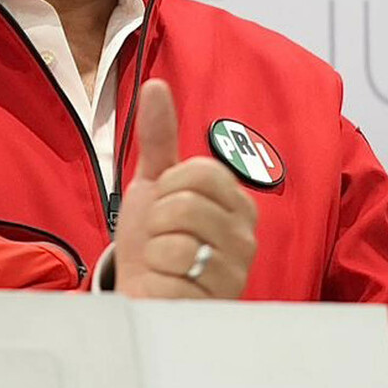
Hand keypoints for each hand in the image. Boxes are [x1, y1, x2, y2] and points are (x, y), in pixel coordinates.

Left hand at [115, 79, 257, 299]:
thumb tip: (155, 85)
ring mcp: (235, 272)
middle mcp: (245, 237)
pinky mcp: (218, 302)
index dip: (168, 186)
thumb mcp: (154, 184)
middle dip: (158, 220)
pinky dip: (158, 277)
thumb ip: (158, 137)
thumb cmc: (152, 242)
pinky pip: (175, 272)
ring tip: (165, 263)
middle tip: (162, 238)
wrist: (141, 294)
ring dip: (156, 251)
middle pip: (188, 202)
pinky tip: (168, 285)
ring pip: (181, 238)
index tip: (165, 206)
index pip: (201, 171)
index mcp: (235, 203)